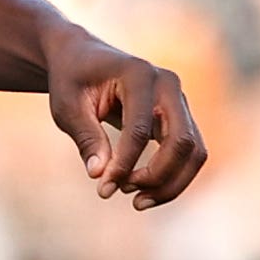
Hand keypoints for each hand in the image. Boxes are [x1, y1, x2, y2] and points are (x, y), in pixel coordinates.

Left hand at [46, 32, 206, 209]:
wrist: (82, 58)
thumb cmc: (71, 79)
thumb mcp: (66, 105)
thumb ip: (86, 137)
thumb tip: (100, 175)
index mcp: (138, 74)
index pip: (139, 130)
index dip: (124, 164)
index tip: (102, 187)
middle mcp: (167, 84)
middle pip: (182, 142)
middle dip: (157, 176)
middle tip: (122, 193)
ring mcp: (179, 100)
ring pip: (193, 152)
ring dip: (170, 183)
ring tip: (136, 201)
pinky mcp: (181, 116)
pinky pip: (189, 154)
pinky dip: (173, 177)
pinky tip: (144, 192)